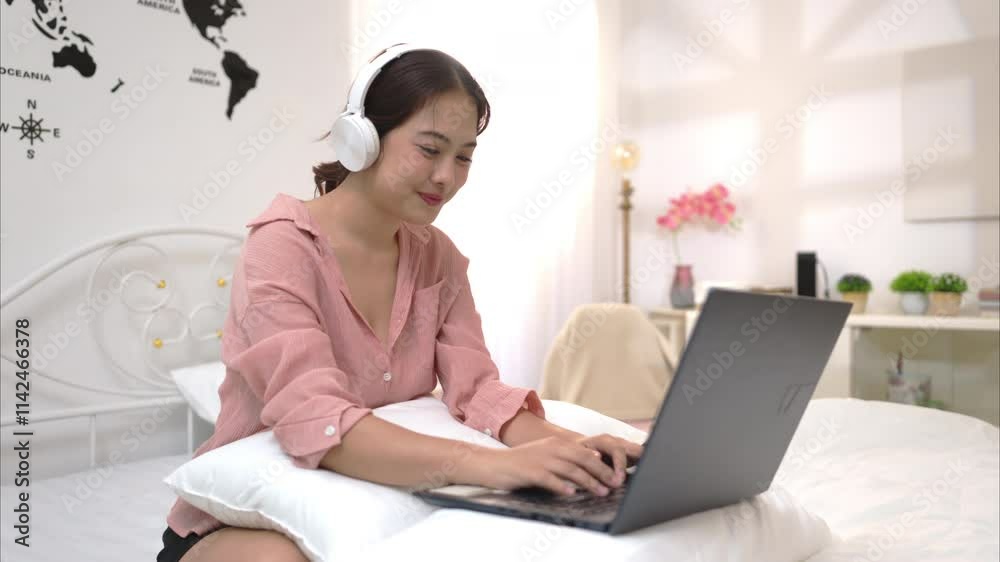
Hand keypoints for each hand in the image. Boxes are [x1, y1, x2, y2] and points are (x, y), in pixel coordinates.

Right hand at [470, 434, 642, 496]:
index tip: (616, 474)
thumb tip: (590, 461)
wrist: (493, 464)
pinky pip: (550, 479)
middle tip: (614, 484)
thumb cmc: (520, 463)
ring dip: (588, 481)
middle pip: (582, 459)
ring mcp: (541, 459)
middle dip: (601, 472)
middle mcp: (551, 448)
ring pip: (570, 469)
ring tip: (601, 491)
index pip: (585, 451)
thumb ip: (565, 458)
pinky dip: (562, 486)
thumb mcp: (545, 454)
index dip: (603, 463)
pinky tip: (572, 493)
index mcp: (556, 443)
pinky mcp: (530, 471)